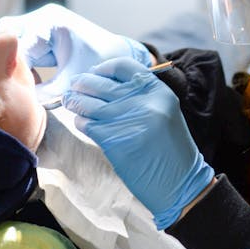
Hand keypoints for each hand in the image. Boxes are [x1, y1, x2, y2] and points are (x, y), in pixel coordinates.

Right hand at [0, 4, 150, 97]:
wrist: (119, 53)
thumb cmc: (100, 65)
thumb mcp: (72, 82)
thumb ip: (46, 93)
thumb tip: (22, 103)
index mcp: (49, 23)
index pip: (17, 45)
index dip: (13, 68)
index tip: (15, 88)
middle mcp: (43, 16)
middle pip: (7, 33)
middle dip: (8, 58)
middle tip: (17, 81)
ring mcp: (42, 19)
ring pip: (11, 36)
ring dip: (15, 57)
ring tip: (27, 79)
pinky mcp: (43, 28)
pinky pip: (22, 40)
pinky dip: (23, 57)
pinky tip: (33, 76)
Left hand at [63, 56, 214, 228]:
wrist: (179, 182)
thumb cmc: (169, 148)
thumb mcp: (163, 111)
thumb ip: (139, 95)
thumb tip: (103, 83)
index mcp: (158, 91)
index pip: (123, 66)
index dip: (103, 68)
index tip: (94, 72)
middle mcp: (143, 102)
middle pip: (102, 84)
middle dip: (83, 83)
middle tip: (75, 85)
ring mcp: (128, 120)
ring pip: (90, 104)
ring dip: (76, 101)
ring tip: (70, 101)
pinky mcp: (114, 140)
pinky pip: (88, 125)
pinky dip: (81, 122)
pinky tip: (82, 122)